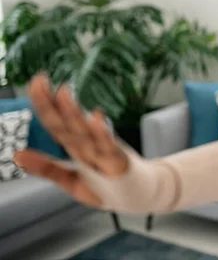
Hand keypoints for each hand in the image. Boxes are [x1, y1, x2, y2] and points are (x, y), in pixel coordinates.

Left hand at [13, 74, 128, 207]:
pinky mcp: (119, 163)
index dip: (43, 105)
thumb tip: (16, 154)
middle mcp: (88, 145)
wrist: (141, 196)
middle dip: (52, 103)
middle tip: (39, 79)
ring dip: (75, 113)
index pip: (55, 123)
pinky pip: (109, 148)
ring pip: (86, 132)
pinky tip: (96, 119)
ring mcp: (104, 152)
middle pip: (67, 123)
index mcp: (76, 147)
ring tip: (64, 93)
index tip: (35, 82)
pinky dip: (103, 134)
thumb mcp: (71, 181)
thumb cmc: (106, 187)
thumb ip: (46, 168)